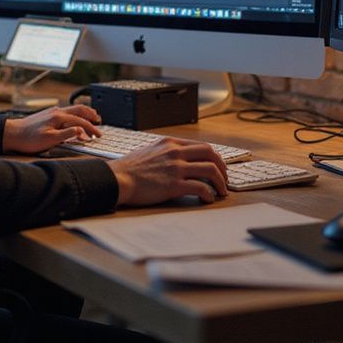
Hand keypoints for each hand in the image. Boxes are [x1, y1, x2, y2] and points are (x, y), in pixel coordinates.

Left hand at [2, 104, 102, 153]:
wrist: (13, 134)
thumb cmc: (29, 138)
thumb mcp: (50, 140)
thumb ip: (67, 134)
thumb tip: (81, 130)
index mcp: (59, 117)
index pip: (81, 121)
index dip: (92, 128)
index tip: (98, 135)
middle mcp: (57, 112)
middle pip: (79, 109)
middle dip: (91, 115)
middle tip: (99, 122)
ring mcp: (53, 112)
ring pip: (73, 109)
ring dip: (84, 113)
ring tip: (91, 119)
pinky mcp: (49, 115)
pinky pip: (67, 113)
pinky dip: (76, 116)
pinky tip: (75, 122)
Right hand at [108, 137, 228, 205]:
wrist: (118, 178)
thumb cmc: (130, 168)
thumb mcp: (150, 150)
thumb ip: (166, 152)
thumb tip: (180, 159)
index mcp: (170, 143)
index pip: (202, 146)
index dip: (215, 158)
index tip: (218, 168)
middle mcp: (175, 152)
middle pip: (211, 155)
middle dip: (223, 168)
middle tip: (224, 180)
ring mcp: (175, 168)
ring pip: (210, 170)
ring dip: (220, 182)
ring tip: (221, 192)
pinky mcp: (174, 185)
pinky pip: (200, 187)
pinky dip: (209, 194)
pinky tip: (207, 199)